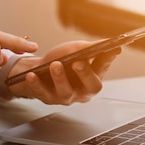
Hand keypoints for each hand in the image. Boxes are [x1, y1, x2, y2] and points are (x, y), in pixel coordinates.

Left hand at [6, 40, 120, 104]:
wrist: (39, 68)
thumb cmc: (62, 59)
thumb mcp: (77, 50)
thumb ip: (92, 48)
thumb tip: (112, 45)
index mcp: (93, 78)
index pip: (103, 68)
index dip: (107, 60)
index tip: (111, 50)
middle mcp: (83, 90)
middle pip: (90, 87)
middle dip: (85, 74)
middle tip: (78, 62)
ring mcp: (66, 96)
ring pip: (66, 92)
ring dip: (60, 78)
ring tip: (55, 65)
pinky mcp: (48, 99)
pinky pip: (43, 93)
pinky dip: (37, 84)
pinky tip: (32, 75)